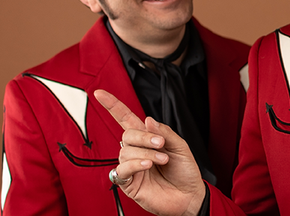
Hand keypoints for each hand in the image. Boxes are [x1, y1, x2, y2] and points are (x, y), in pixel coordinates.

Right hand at [95, 89, 206, 215]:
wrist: (189, 195)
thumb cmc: (185, 172)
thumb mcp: (180, 147)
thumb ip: (164, 132)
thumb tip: (147, 120)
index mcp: (147, 139)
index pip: (125, 118)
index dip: (113, 106)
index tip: (99, 94)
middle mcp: (136, 151)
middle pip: (127, 133)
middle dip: (144, 137)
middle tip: (161, 145)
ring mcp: (131, 166)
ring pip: (125, 150)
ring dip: (145, 152)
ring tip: (161, 160)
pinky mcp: (128, 182)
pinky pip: (123, 169)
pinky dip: (135, 164)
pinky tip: (147, 165)